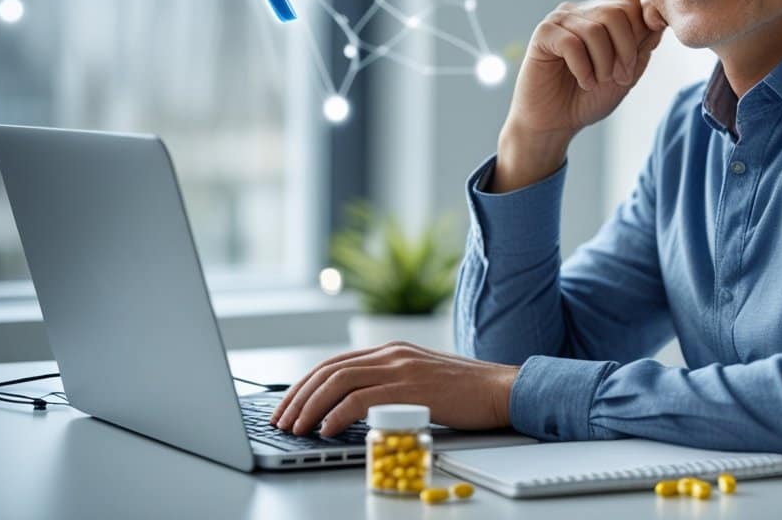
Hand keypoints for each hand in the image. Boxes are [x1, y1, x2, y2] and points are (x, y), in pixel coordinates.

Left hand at [268, 341, 519, 436]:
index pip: (334, 363)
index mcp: (392, 350)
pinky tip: (327, 430)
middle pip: (329, 370)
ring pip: (338, 381)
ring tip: (296, 429)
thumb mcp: (421, 380)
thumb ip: (391, 385)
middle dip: (298, 397)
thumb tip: (356, 409)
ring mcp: (400, 367)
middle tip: (281, 421)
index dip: (305, 385)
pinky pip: (361, 399)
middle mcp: (391, 353)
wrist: (501, 389)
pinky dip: (337, 415)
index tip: (287, 407)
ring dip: (310, 407)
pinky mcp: (409, 387)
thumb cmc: (465, 392)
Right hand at [509, 0, 666, 136]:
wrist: (555, 123)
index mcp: (603, 15)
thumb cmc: (589, 98)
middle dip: (626, 49)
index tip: (648, 45)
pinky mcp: (543, 34)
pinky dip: (583, 68)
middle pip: (617, 11)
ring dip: (604, 63)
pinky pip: (570, 43)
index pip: (632, 0)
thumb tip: (660, 17)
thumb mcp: (626, 73)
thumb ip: (642, 44)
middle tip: (620, 77)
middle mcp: (582, 11)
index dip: (646, 19)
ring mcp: (561, 20)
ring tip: (598, 82)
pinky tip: (584, 81)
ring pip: (595, 29)